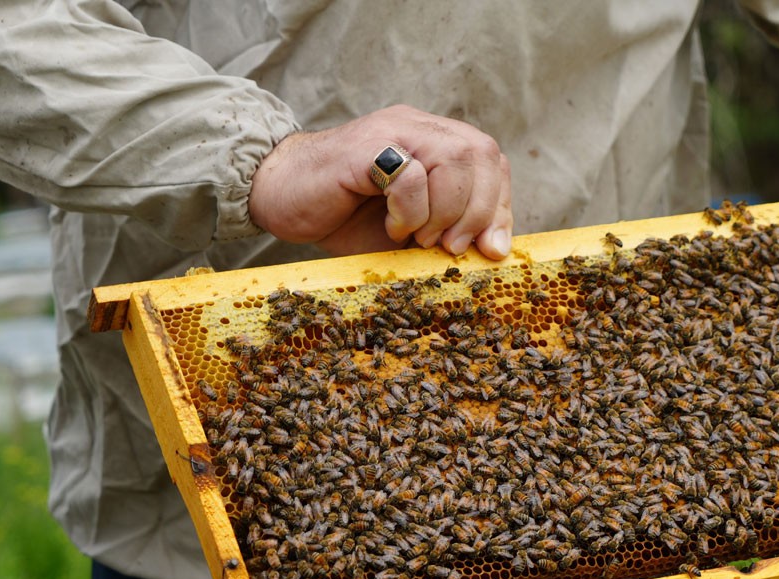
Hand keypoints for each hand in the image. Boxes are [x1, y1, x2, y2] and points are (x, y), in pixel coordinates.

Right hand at [249, 104, 512, 259]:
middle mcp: (417, 127)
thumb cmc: (343, 215)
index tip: (489, 248)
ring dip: (446, 211)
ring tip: (418, 238)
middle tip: (452, 247)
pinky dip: (411, 212)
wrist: (279, 197)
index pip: (490, 160)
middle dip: (479, 211)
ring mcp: (392, 130)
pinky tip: (390, 225)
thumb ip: (452, 231)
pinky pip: (413, 175)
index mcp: (433, 141)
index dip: (499, 205)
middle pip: (480, 153)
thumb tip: (497, 251)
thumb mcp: (411, 231)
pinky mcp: (365, 146)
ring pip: (455, 159)